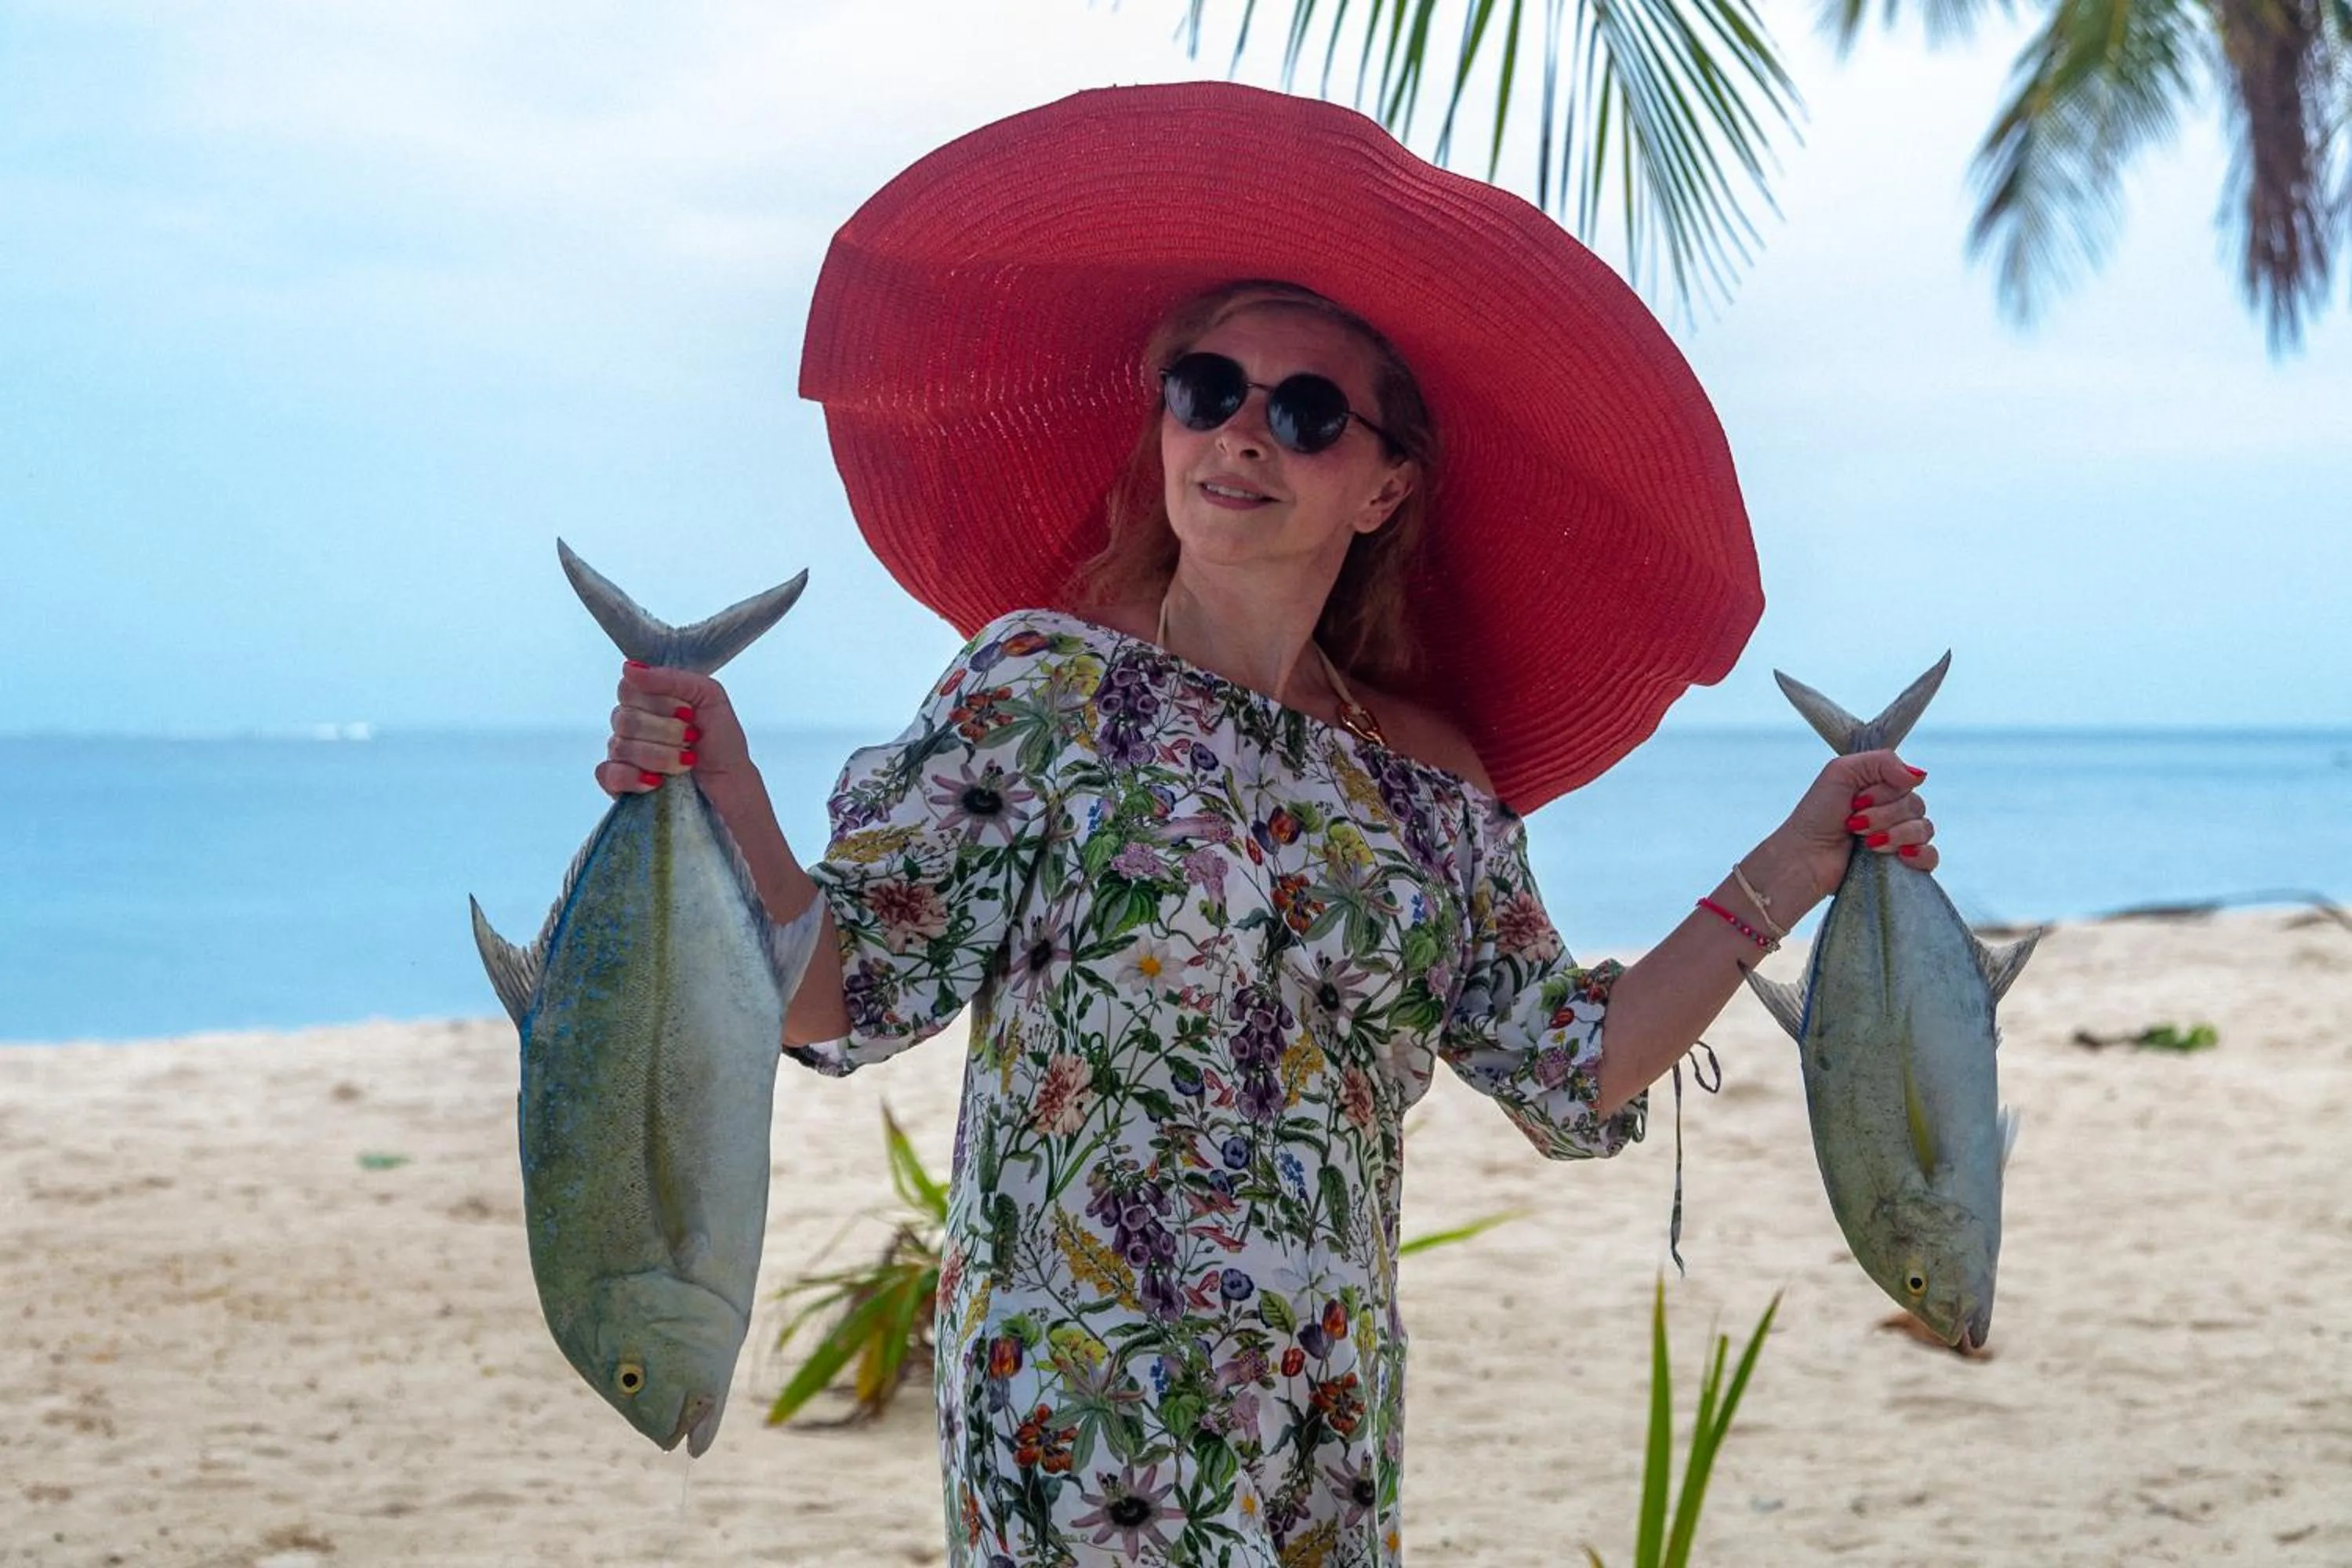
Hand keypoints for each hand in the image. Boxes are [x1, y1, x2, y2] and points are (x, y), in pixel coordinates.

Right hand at [593, 663, 754, 798]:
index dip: (658, 702)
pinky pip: (608, 773)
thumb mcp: (709, 696)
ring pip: (620, 747)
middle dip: (667, 731)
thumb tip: (629, 668)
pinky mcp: (618, 782)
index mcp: (647, 700)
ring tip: (687, 761)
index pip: (628, 689)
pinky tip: (656, 781)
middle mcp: (630, 724)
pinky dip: (633, 777)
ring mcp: (621, 753)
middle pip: (625, 718)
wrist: (730, 781)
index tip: (688, 713)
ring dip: (661, 756)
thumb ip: (671, 678)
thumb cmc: (720, 739)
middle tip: (692, 737)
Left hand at [1743, 750, 1939, 922]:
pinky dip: (1920, 854)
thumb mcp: (1842, 772)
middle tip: (1853, 823)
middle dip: (1883, 815)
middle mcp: (1893, 812)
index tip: (1855, 801)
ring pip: (1924, 829)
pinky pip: (1932, 857)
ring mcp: (1899, 839)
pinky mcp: (1902, 866)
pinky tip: (1901, 855)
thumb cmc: (1818, 814)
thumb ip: (1882, 762)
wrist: (1805, 856)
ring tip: (1866, 843)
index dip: (1884, 792)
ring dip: (1894, 834)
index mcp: (1882, 789)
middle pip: (1916, 806)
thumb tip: (1919, 776)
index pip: (1908, 783)